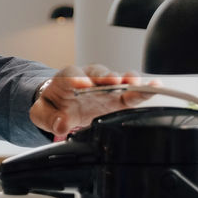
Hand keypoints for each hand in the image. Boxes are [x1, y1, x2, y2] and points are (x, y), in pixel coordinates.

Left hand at [29, 64, 150, 139]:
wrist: (61, 104)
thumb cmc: (53, 105)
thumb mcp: (42, 112)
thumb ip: (48, 118)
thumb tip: (60, 124)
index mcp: (66, 79)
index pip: (71, 74)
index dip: (76, 78)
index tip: (82, 84)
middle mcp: (89, 78)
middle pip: (99, 73)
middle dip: (107, 77)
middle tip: (114, 81)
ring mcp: (105, 87)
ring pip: (118, 80)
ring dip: (128, 82)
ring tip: (138, 86)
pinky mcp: (118, 97)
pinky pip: (131, 93)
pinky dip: (143, 90)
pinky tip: (155, 88)